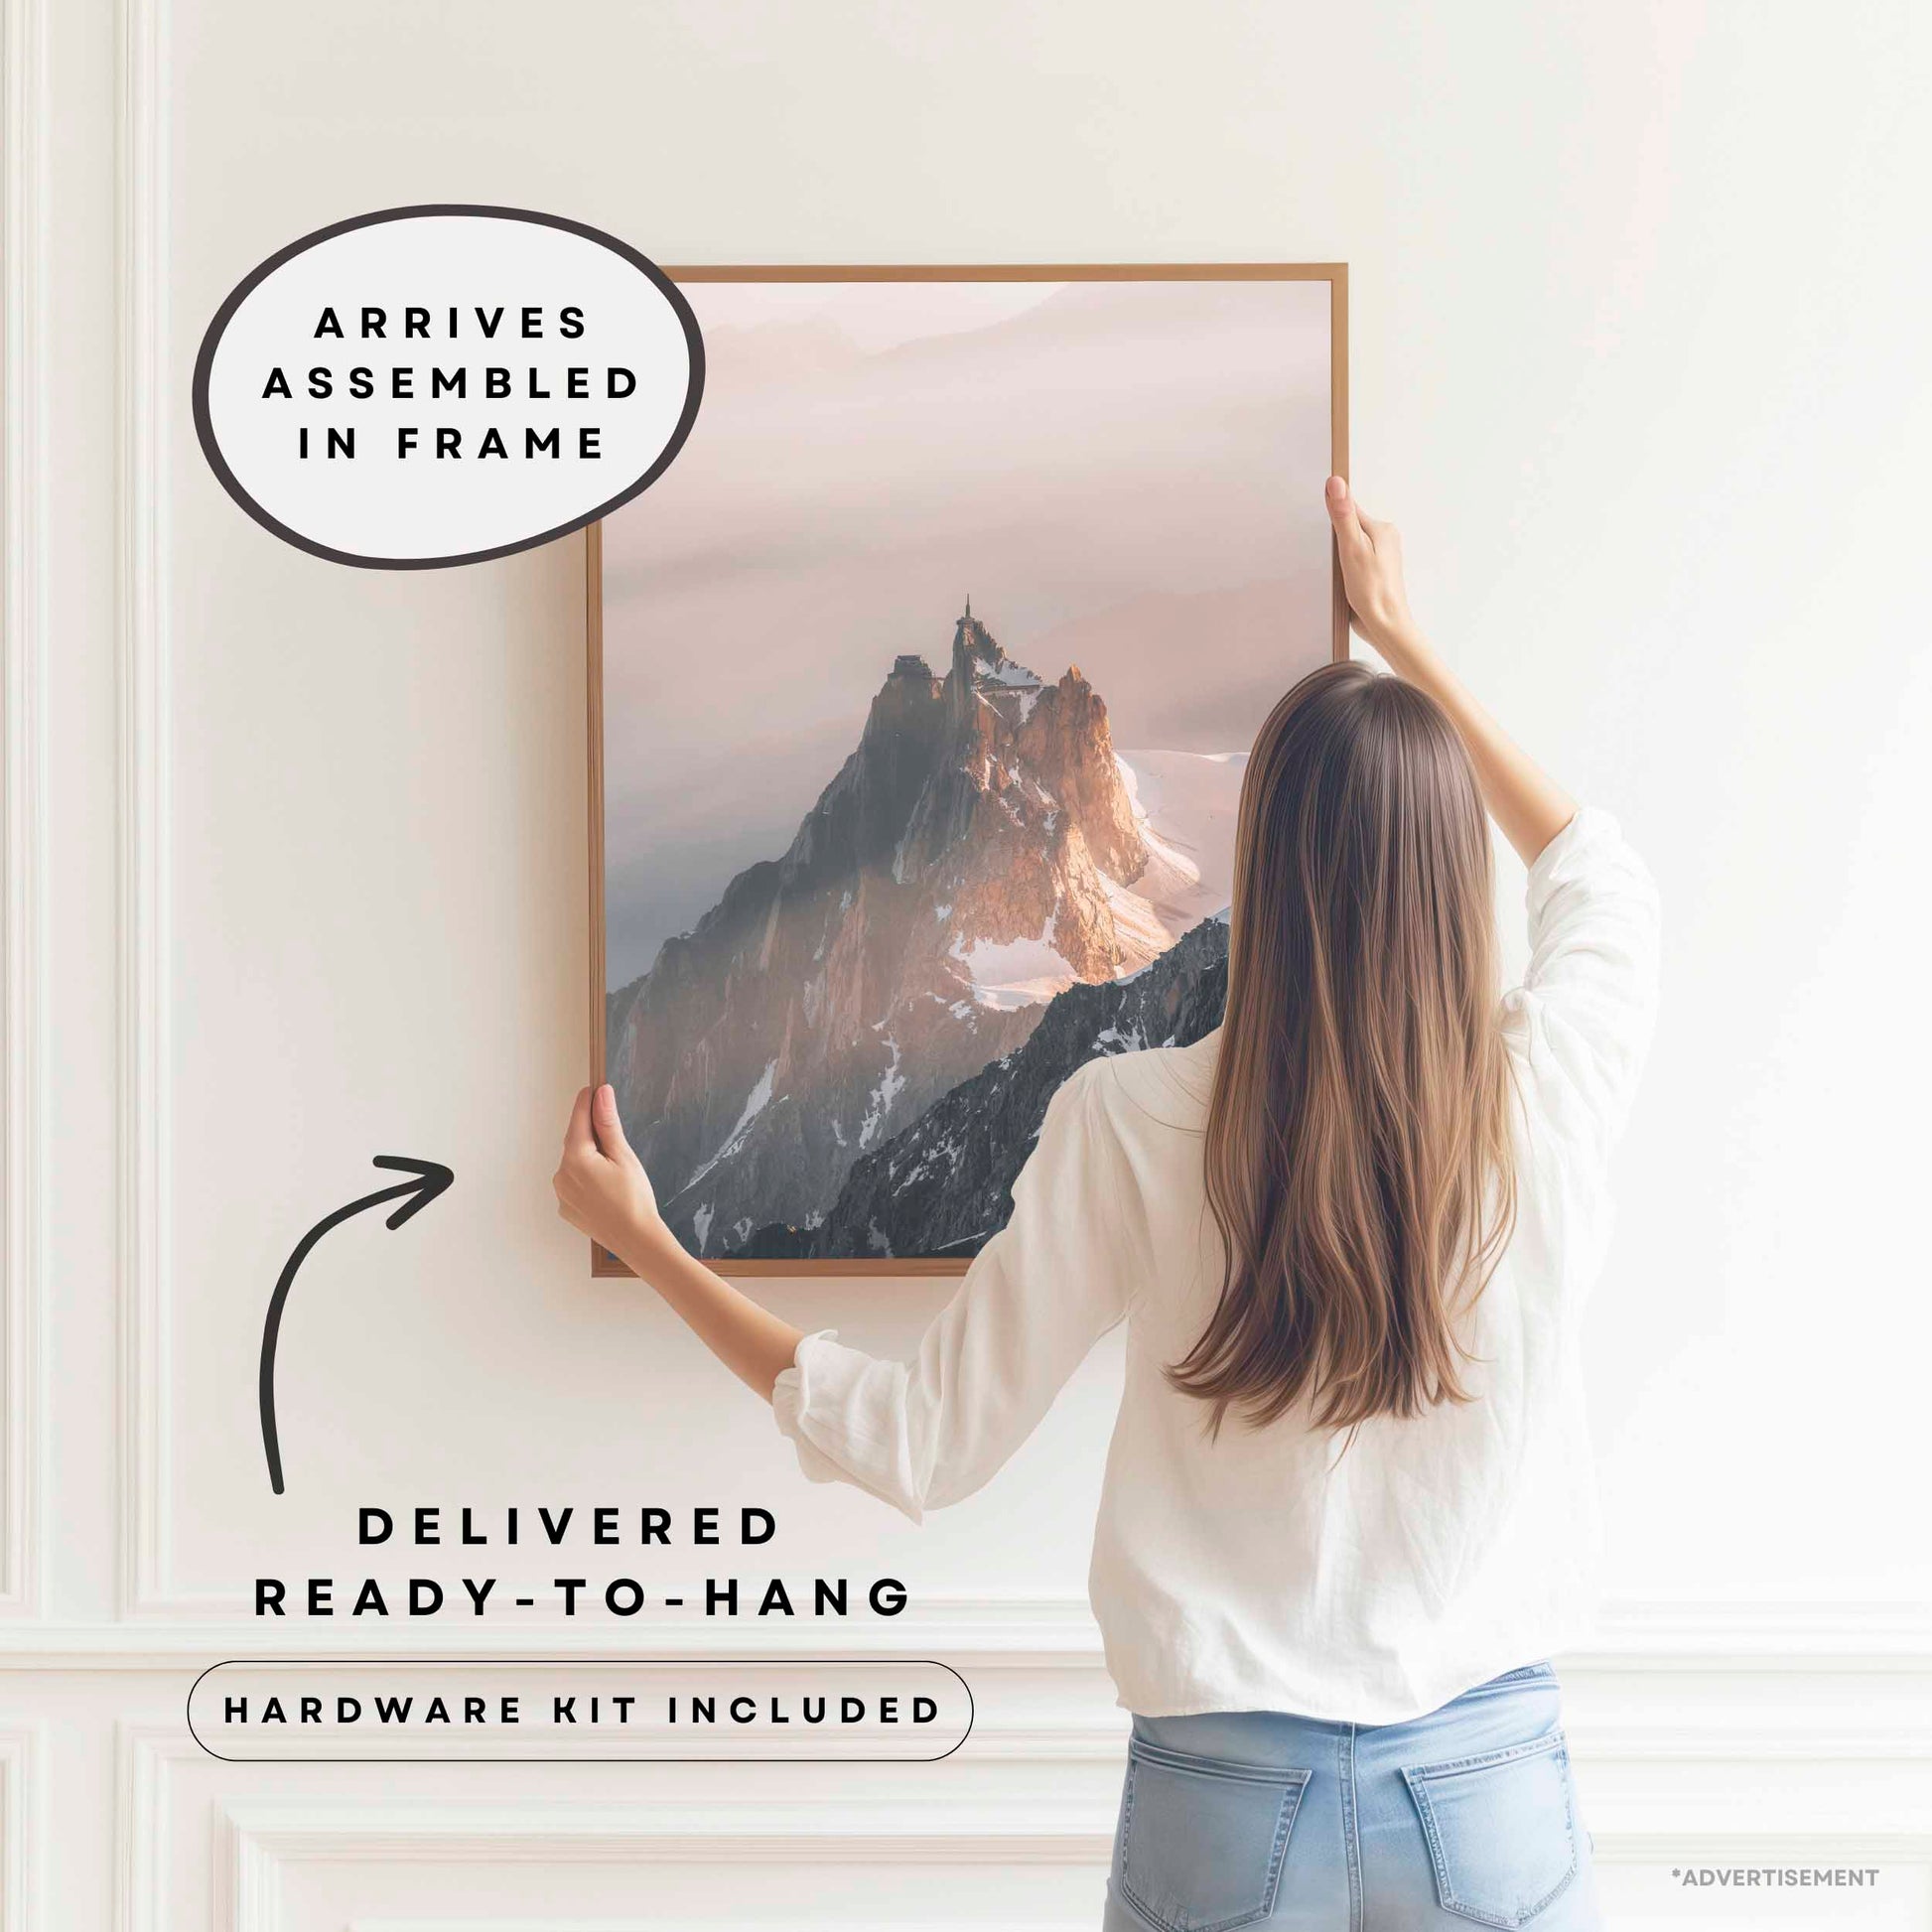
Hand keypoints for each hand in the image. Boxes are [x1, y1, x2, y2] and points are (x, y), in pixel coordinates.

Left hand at [554, 1084, 669, 1264]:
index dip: (586, 1102)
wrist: (636, 1240)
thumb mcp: (624, 1156)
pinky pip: (573, 1183)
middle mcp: (562, 1175)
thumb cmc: (635, 1200)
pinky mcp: (566, 1208)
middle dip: (590, 1132)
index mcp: (576, 1159)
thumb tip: (601, 1095)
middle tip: (611, 1128)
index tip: (592, 1088)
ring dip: (588, 1157)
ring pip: (574, 1163)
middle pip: (575, 1142)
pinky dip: (586, 1177)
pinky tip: (606, 1186)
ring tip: (614, 1168)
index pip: (578, 1120)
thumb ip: (608, 1124)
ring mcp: (561, 1194)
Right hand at [1325, 476, 1424, 662]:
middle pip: (1350, 526)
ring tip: (1339, 569)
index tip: (1322, 522)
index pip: (1350, 508)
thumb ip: (1343, 516)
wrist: (1385, 625)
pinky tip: (1343, 578)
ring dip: (1339, 554)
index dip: (1332, 513)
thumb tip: (1336, 483)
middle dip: (1336, 537)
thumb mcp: (1352, 549)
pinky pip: (1354, 558)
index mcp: (1382, 529)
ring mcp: (1381, 555)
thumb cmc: (1372, 592)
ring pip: (1351, 543)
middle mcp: (1385, 538)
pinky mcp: (1375, 571)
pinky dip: (1344, 566)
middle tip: (1331, 555)